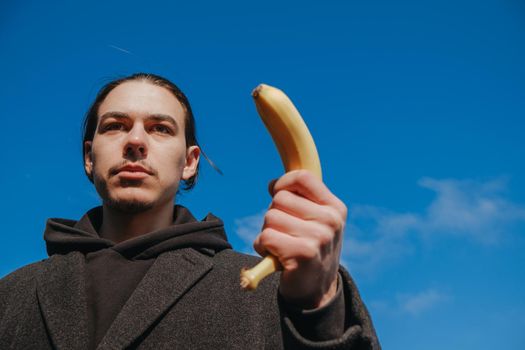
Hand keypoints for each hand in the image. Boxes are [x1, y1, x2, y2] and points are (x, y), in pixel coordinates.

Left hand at [253, 170, 346, 308]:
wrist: (316, 292)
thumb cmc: (310, 250)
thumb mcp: (315, 222)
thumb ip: (300, 200)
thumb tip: (272, 185)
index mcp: (335, 208)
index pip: (302, 177)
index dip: (283, 183)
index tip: (277, 194)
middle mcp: (330, 220)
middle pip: (280, 198)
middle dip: (273, 214)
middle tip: (285, 234)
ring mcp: (319, 236)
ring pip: (270, 217)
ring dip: (266, 233)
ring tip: (280, 247)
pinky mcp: (303, 253)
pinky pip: (266, 237)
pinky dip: (263, 247)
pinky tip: (275, 257)